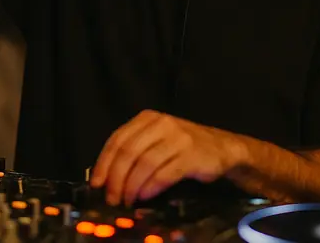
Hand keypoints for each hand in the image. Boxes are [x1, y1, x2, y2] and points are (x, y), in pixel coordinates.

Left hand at [89, 110, 244, 206]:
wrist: (222, 148)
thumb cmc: (183, 147)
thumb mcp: (157, 139)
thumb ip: (134, 150)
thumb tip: (106, 177)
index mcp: (148, 118)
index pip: (118, 139)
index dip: (104, 163)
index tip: (96, 184)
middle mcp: (162, 123)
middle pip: (129, 152)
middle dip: (116, 179)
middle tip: (112, 199)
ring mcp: (178, 138)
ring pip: (145, 163)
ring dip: (132, 186)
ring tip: (127, 201)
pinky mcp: (192, 155)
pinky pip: (164, 174)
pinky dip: (151, 188)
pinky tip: (144, 197)